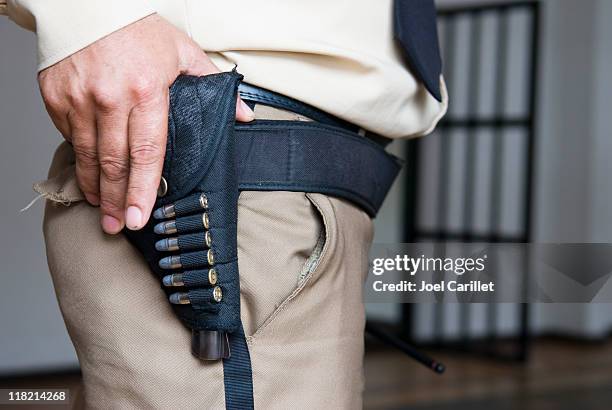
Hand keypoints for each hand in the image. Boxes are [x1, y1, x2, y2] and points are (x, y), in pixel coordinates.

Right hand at [38, 14, 253, 233]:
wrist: (88, 2)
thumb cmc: (139, 27)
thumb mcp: (183, 51)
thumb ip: (213, 85)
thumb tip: (245, 115)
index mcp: (147, 91)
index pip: (147, 153)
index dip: (144, 190)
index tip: (140, 216)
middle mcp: (110, 99)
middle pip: (114, 163)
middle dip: (117, 201)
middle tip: (118, 225)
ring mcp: (79, 99)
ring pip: (86, 156)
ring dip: (95, 188)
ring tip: (102, 210)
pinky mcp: (56, 97)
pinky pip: (68, 136)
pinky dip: (79, 157)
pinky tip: (88, 173)